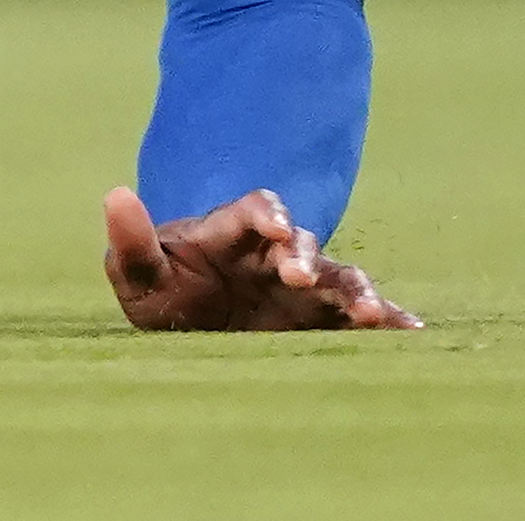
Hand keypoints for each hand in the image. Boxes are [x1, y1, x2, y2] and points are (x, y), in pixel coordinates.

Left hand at [100, 186, 421, 331]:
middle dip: (303, 255)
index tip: (272, 227)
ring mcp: (303, 288)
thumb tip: (114, 194)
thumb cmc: (164, 293)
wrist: (190, 331)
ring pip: (336, 277)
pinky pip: (357, 317)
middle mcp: (273, 255)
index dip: (264, 213)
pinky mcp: (322, 321)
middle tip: (300, 276)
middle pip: (299, 242)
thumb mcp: (140, 275)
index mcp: (231, 234)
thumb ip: (132, 242)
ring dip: (355, 290)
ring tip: (373, 314)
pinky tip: (410, 331)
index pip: (253, 210)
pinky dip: (387, 319)